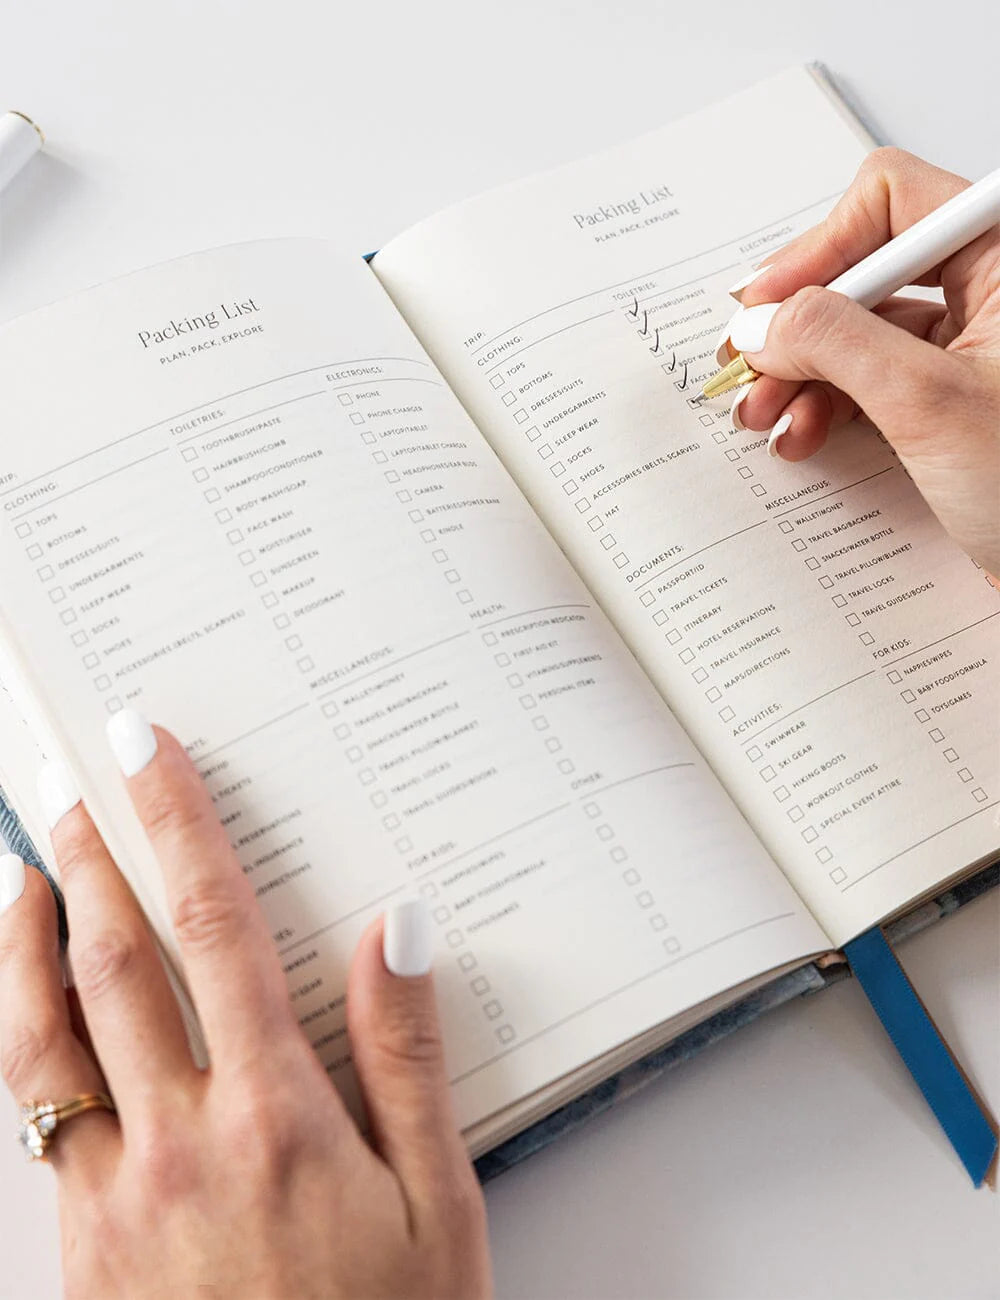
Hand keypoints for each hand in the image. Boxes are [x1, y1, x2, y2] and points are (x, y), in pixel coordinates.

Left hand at [0, 712, 491, 1297]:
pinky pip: (33, 1118)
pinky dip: (22, 1041)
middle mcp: (176, 1138)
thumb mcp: (437, 1207)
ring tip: (23, 876)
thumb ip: (407, 1059)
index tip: (149, 753)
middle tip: (73, 787)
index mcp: (271, 1113)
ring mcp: (113, 1196)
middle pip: (115, 961)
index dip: (178, 825)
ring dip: (28, 941)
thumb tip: (394, 929)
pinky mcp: (80, 1248)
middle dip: (90, 858)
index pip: (213, 927)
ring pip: (44, 1036)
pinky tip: (30, 1017)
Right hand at [726, 147, 999, 580]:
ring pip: (861, 329)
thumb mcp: (929, 404)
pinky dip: (831, 402)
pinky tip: (805, 433)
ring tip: (766, 415)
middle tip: (750, 369)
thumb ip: (838, 344)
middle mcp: (991, 288)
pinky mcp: (953, 394)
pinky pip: (874, 376)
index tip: (765, 308)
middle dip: (799, 326)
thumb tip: (765, 320)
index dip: (819, 249)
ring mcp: (972, 343)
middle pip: (865, 268)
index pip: (890, 202)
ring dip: (803, 372)